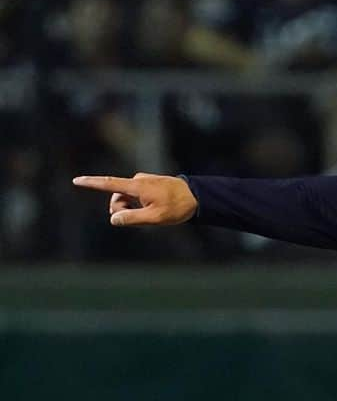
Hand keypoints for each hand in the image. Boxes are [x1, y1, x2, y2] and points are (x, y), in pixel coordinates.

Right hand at [72, 172, 197, 226]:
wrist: (196, 196)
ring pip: (127, 197)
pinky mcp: (149, 183)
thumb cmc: (176, 207)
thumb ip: (132, 218)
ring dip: (132, 208)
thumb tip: (114, 219)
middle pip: (117, 197)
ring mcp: (143, 181)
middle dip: (121, 210)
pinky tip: (154, 208)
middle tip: (139, 219)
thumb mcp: (155, 217)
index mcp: (136, 186)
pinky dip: (139, 204)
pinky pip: (136, 195)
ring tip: (152, 214)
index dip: (91, 183)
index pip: (108, 184)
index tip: (77, 180)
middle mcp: (137, 180)